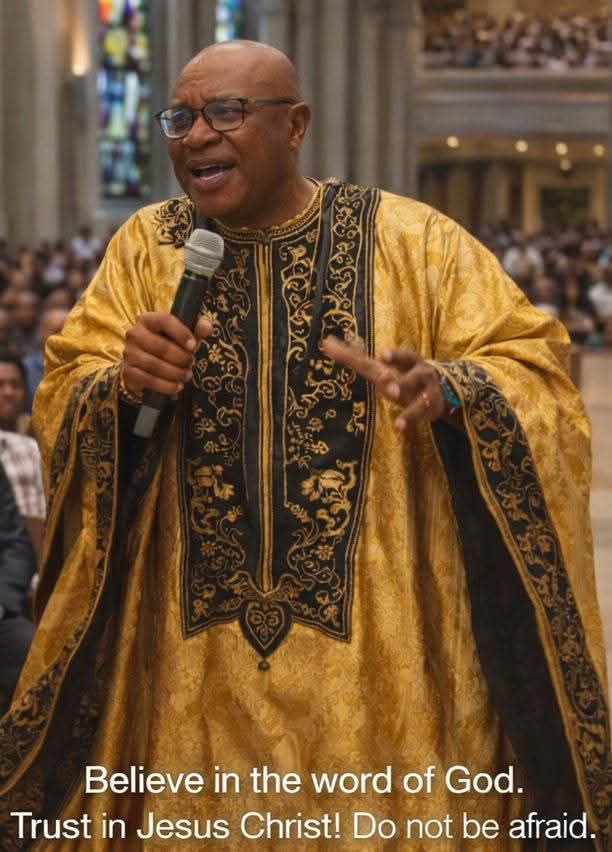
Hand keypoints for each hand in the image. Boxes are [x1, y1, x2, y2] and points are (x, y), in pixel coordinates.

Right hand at [122, 313, 213, 398]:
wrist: (144, 367)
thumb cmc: (166, 346)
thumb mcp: (182, 336)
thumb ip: (195, 330)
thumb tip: (207, 326)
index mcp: (147, 319)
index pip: (165, 320)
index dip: (181, 333)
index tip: (193, 346)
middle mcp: (134, 334)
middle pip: (161, 346)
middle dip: (181, 358)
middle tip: (190, 364)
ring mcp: (129, 354)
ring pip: (155, 365)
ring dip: (175, 373)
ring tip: (186, 376)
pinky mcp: (128, 372)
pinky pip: (148, 380)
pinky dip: (166, 386)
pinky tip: (176, 387)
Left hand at [320, 337, 444, 428]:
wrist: (442, 388)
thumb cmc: (401, 374)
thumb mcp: (382, 366)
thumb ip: (354, 357)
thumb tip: (326, 343)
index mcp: (407, 361)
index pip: (401, 356)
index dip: (393, 356)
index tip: (382, 356)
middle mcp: (419, 372)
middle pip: (412, 373)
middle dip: (401, 380)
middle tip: (385, 380)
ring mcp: (427, 390)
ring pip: (418, 396)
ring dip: (405, 396)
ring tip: (392, 398)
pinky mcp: (430, 407)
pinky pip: (419, 413)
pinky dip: (408, 419)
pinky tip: (398, 426)